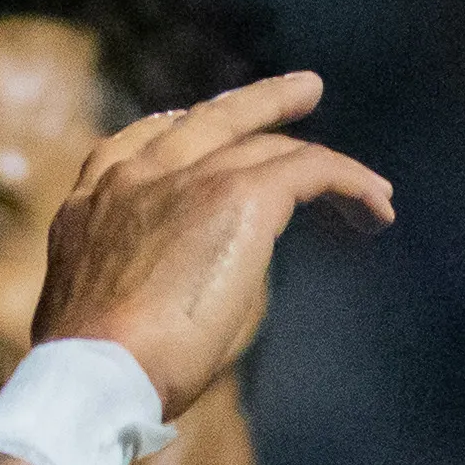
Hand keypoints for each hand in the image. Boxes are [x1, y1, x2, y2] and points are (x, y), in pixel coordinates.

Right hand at [26, 70, 395, 416]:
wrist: (94, 373)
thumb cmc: (94, 371)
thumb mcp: (102, 308)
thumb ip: (138, 278)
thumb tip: (183, 291)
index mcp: (87, 207)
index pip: (134, 146)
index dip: (179, 129)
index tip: (204, 126)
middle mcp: (132, 179)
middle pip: (206, 120)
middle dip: (258, 103)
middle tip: (301, 91)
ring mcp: (184, 179)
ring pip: (266, 141)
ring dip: (319, 154)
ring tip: (367, 181)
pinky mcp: (237, 195)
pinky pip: (310, 169)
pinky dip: (350, 184)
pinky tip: (377, 209)